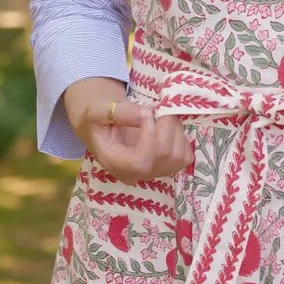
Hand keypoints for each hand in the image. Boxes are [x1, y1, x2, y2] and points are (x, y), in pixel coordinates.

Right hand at [64, 77, 193, 184]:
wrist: (104, 126)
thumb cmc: (98, 119)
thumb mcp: (98, 111)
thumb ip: (118, 112)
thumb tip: (147, 114)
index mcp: (114, 163)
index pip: (141, 160)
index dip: (150, 134)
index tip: (145, 113)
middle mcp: (135, 174)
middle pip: (164, 154)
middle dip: (166, 124)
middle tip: (157, 109)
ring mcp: (152, 174)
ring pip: (178, 155)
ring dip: (175, 128)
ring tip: (161, 117)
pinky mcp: (167, 168)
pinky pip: (185, 156)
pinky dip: (182, 138)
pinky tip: (167, 129)